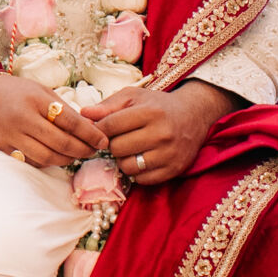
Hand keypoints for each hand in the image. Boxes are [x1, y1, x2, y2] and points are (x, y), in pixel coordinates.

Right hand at [0, 70, 110, 169]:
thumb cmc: (11, 90)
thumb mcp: (38, 89)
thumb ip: (61, 107)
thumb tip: (87, 126)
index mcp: (36, 100)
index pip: (71, 121)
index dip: (90, 133)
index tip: (103, 140)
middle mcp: (23, 119)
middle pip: (62, 143)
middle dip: (83, 150)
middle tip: (93, 150)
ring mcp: (10, 136)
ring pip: (47, 158)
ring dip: (67, 160)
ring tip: (76, 155)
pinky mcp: (1, 149)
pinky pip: (30, 162)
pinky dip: (46, 162)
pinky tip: (54, 157)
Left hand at [90, 80, 238, 185]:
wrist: (193, 116)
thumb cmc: (157, 105)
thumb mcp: (133, 97)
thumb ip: (108, 105)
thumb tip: (84, 114)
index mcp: (150, 112)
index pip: (110, 125)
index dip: (99, 128)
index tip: (100, 129)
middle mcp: (162, 133)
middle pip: (117, 148)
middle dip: (113, 144)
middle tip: (120, 138)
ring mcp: (169, 154)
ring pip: (127, 166)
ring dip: (123, 159)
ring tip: (130, 149)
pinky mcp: (174, 169)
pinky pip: (142, 179)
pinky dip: (137, 171)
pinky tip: (141, 158)